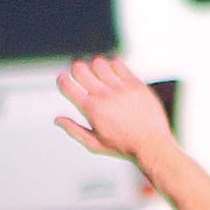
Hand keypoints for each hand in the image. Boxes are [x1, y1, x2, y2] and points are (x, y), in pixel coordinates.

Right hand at [55, 57, 174, 174]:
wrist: (152, 145)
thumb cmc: (123, 147)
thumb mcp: (95, 144)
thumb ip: (74, 130)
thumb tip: (57, 119)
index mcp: (91, 109)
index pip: (67, 84)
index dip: (62, 80)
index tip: (65, 81)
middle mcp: (104, 96)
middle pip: (79, 68)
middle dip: (77, 71)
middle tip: (84, 79)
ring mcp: (120, 88)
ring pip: (98, 63)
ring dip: (96, 68)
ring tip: (102, 79)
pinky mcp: (135, 83)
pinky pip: (118, 64)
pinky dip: (113, 67)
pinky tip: (115, 78)